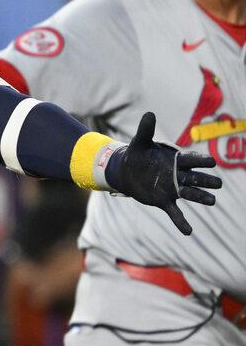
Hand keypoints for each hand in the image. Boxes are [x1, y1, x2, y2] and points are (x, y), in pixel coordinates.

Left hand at [111, 113, 219, 234]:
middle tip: (218, 183)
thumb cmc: (137, 154)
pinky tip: (189, 232)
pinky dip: (181, 222)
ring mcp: (172, 189)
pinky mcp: (164, 200)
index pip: (190, 160)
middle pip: (194, 178)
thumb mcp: (139, 142)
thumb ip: (145, 130)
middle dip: (205, 180)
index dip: (199, 161)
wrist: (126, 170)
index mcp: (174, 160)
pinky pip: (175, 213)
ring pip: (190, 193)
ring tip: (212, 201)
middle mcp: (177, 175)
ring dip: (200, 197)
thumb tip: (149, 113)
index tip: (211, 161)